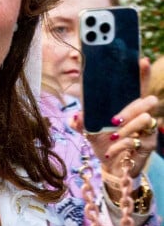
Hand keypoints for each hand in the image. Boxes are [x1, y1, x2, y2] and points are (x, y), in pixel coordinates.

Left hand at [71, 60, 157, 182]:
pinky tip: (110, 151)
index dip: (142, 73)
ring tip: (112, 136)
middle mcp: (142, 114)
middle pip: (146, 101)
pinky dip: (121, 146)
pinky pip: (138, 140)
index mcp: (128, 106)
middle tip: (113, 120)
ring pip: (145, 119)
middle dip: (130, 109)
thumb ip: (81, 123)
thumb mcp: (88, 132)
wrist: (111, 165)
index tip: (142, 60)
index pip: (138, 86)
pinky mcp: (149, 144)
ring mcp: (148, 129)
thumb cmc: (103, 142)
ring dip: (127, 128)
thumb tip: (76, 116)